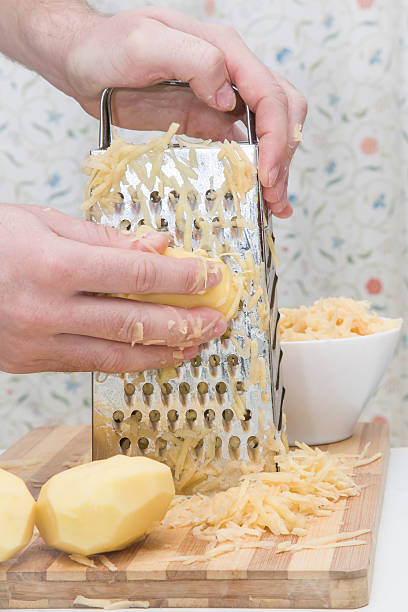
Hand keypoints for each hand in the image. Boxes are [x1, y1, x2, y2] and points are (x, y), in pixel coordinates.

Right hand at [0, 204, 225, 373]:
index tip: (212, 277)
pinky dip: (129, 361)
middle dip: (185, 324)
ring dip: (164, 353)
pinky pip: (92, 366)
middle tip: (218, 321)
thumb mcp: (43, 222)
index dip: (183, 279)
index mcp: (54, 266)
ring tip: (197, 345)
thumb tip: (157, 246)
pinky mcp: (32, 363)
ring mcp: (39, 343)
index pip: (138, 276)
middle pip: (135, 324)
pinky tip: (153, 354)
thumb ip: (105, 240)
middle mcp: (48, 311)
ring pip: (117, 357)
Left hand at [64, 7, 306, 216]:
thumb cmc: (107, 45)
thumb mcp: (145, 44)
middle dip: (283, 156)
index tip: (265, 173)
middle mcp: (230, 74)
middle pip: (281, 112)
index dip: (275, 136)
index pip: (269, 94)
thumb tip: (228, 96)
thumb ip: (194, 60)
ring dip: (274, 167)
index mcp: (224, 51)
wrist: (83, 60)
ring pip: (267, 130)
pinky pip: (240, 143)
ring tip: (274, 204)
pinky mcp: (205, 120)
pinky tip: (256, 192)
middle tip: (273, 197)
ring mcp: (220, 99)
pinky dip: (253, 168)